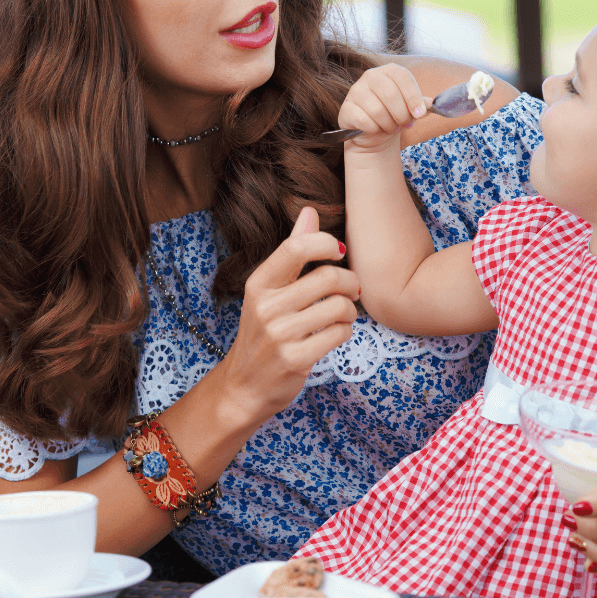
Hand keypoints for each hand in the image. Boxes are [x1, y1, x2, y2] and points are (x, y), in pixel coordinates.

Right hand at [220, 207, 360, 418]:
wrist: (245, 386)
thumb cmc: (263, 333)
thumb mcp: (269, 291)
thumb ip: (292, 252)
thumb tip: (310, 211)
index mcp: (259, 283)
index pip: (295, 248)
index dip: (325, 243)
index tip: (339, 251)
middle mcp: (266, 306)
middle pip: (327, 277)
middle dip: (349, 282)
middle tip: (352, 290)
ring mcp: (280, 334)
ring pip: (339, 306)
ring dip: (350, 310)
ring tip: (343, 315)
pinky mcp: (295, 359)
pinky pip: (339, 334)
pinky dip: (345, 332)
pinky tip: (335, 334)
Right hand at [338, 63, 427, 151]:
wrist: (373, 132)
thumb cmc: (394, 116)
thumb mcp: (410, 109)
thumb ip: (421, 105)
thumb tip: (431, 105)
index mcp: (389, 71)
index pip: (403, 77)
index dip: (413, 97)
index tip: (421, 114)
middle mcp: (371, 76)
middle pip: (390, 94)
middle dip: (401, 114)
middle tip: (405, 124)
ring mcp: (356, 91)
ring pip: (377, 110)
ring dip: (388, 124)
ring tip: (391, 127)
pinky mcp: (346, 108)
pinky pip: (364, 121)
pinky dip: (374, 129)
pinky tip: (375, 129)